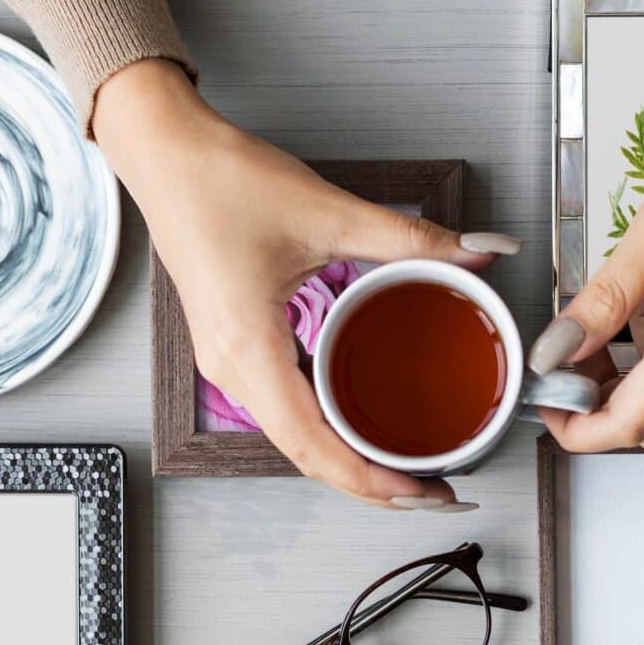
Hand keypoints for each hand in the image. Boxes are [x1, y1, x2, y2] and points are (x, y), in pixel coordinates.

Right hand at [94, 59, 516, 510]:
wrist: (163, 152)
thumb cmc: (219, 180)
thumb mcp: (327, 211)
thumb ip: (410, 239)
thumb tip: (480, 252)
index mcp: (248, 349)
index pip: (314, 446)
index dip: (370, 481)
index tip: (422, 491)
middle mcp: (231, 370)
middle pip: (307, 457)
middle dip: (371, 485)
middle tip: (435, 492)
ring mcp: (227, 364)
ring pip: (295, 440)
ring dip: (350, 462)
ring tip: (409, 470)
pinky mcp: (234, 350)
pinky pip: (285, 411)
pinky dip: (329, 432)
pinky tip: (366, 428)